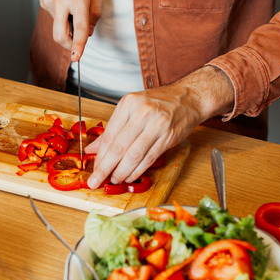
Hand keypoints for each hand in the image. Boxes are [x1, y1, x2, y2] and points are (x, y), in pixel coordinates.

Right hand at [39, 0, 101, 60]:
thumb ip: (94, 13)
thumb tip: (88, 32)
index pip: (79, 27)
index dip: (78, 45)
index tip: (76, 56)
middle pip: (59, 35)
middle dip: (68, 45)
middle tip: (75, 46)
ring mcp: (49, 1)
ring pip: (57, 25)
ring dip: (66, 24)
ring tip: (72, 7)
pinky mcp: (43, 1)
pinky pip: (54, 16)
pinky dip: (61, 15)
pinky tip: (64, 2)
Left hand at [85, 66, 234, 188]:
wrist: (188, 98)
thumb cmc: (158, 103)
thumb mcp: (131, 109)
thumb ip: (112, 129)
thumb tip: (91, 149)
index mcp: (128, 104)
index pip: (109, 136)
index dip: (99, 157)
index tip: (93, 170)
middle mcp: (141, 113)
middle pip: (118, 147)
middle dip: (105, 168)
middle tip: (96, 181)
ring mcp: (156, 125)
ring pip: (133, 155)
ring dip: (122, 172)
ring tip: (115, 179)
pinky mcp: (168, 137)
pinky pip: (148, 158)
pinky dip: (138, 170)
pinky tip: (130, 176)